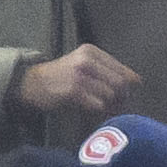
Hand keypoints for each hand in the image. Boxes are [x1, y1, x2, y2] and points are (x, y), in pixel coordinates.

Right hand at [17, 44, 143, 120]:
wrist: (32, 83)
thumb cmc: (59, 77)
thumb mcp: (81, 65)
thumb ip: (104, 71)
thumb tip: (135, 82)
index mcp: (92, 52)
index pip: (122, 70)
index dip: (129, 87)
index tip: (127, 98)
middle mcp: (87, 60)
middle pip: (120, 83)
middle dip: (122, 99)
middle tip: (118, 109)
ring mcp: (80, 75)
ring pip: (110, 95)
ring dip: (112, 108)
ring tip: (107, 113)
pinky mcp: (73, 91)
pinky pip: (98, 104)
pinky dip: (101, 112)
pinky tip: (97, 115)